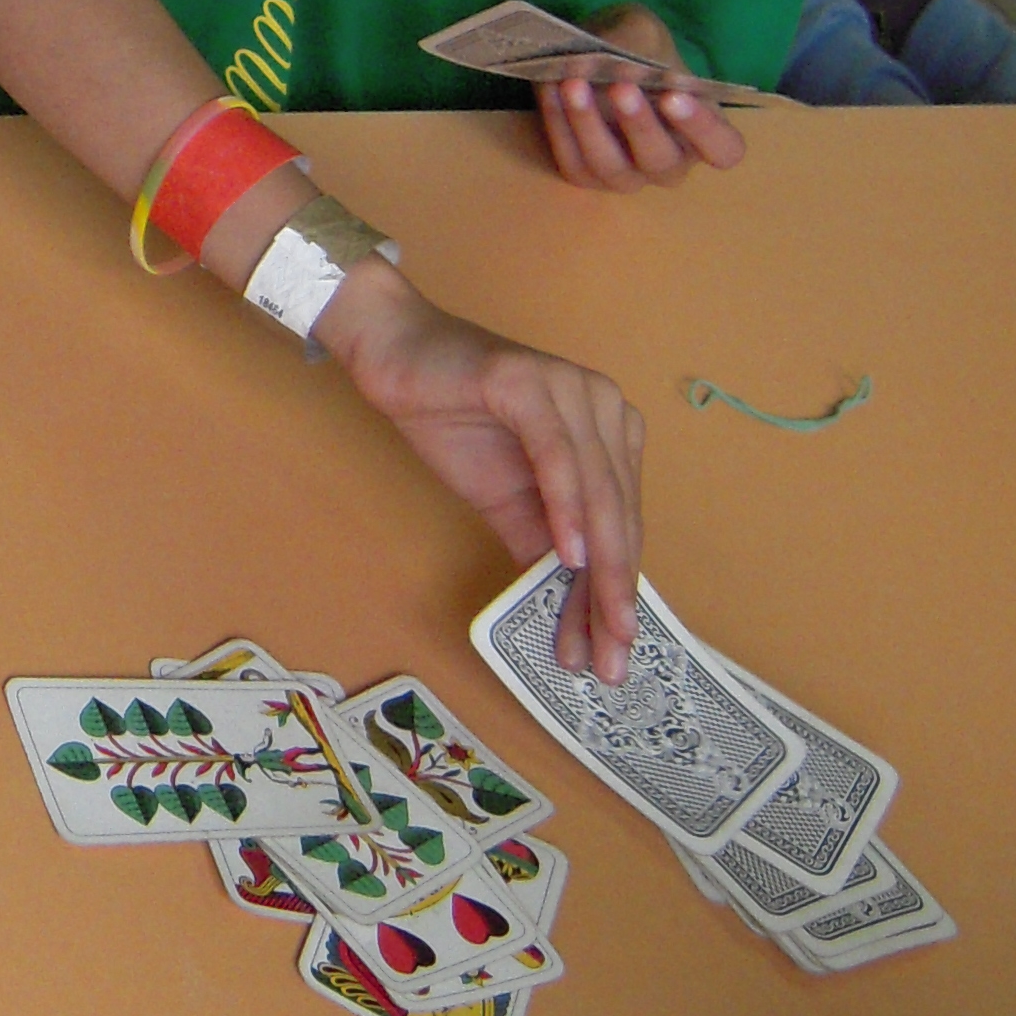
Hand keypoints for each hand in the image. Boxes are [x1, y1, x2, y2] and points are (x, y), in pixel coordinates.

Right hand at [317, 258, 642, 678]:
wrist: (394, 356)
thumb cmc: (450, 418)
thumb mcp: (505, 499)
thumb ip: (541, 543)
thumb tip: (570, 611)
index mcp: (607, 432)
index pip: (621, 522)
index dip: (618, 590)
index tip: (614, 652)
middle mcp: (604, 407)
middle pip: (618, 513)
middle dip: (615, 593)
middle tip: (612, 660)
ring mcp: (572, 390)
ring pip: (598, 490)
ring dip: (600, 566)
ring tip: (597, 628)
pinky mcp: (531, 382)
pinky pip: (558, 454)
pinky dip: (566, 507)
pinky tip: (569, 555)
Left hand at [534, 4, 744, 192]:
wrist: (594, 55)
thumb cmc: (636, 48)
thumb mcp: (644, 32)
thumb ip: (639, 44)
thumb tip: (620, 63)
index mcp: (705, 132)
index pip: (724, 149)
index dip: (703, 129)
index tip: (678, 95)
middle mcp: (671, 162)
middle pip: (661, 161)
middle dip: (639, 124)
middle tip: (621, 87)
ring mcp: (628, 175)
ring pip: (612, 167)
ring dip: (590, 126)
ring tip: (573, 85)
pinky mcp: (588, 175)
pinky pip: (574, 161)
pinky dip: (560, 125)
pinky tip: (551, 88)